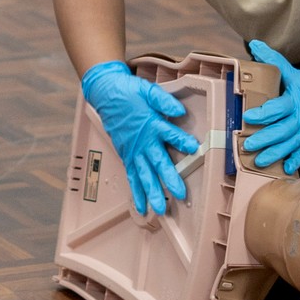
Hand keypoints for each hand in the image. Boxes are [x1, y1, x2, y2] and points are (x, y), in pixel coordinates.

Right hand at [81, 60, 200, 216]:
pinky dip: (136, 192)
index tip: (193, 148)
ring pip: (143, 174)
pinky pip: (132, 176)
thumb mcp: (148, 90)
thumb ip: (164, 101)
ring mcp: (133, 151)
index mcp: (151, 124)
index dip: (181, 140)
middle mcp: (142, 141)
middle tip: (179, 194)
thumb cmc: (129, 92)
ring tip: (159, 209)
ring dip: (152, 192)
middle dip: (168, 178)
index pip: (169, 133)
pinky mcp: (127, 155)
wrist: (106, 94)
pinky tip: (142, 206)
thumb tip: (180, 110)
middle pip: (157, 162)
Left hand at [240, 40, 299, 174]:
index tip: (248, 115)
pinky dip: (295, 161)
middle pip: (282, 130)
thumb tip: (255, 45)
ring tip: (259, 161)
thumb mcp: (293, 73)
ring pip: (290, 145)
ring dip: (274, 154)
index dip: (263, 112)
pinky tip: (284, 169)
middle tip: (248, 145)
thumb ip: (273, 60)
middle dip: (265, 138)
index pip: (278, 107)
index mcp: (295, 101)